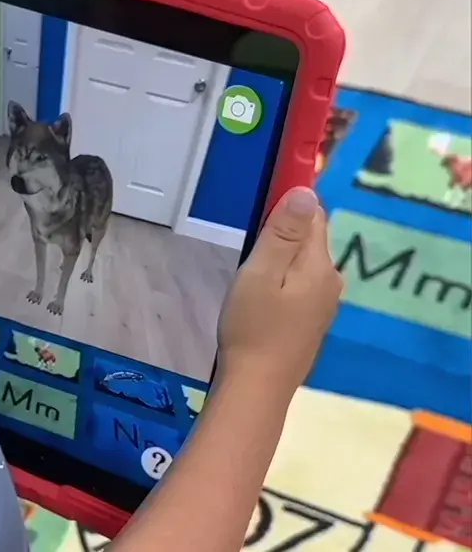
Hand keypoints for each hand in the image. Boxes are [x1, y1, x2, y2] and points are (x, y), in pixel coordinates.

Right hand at [217, 187, 342, 395]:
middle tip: (249, 256)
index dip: (289, 205)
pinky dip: (283, 283)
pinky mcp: (313, 323)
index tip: (260, 213)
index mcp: (320, 265)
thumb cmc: (252, 327)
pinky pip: (301, 287)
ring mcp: (325, 305)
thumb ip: (282, 233)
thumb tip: (306, 191)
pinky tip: (262, 301)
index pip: (314, 215)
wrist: (257, 387)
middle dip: (282, 237)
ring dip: (281, 262)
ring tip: (251, 280)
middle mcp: (331, 281)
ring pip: (304, 265)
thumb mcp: (260, 273)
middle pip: (310, 240)